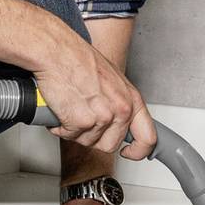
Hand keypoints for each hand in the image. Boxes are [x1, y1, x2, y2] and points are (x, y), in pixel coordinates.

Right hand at [33, 37, 156, 161]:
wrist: (56, 52)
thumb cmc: (78, 59)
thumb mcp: (111, 80)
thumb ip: (119, 102)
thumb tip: (119, 120)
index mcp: (131, 99)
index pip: (147, 138)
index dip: (138, 151)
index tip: (129, 152)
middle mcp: (121, 109)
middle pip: (110, 145)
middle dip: (93, 136)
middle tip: (82, 118)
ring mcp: (102, 117)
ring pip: (88, 142)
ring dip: (75, 130)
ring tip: (70, 106)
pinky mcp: (82, 121)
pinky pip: (70, 136)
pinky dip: (61, 126)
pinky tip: (60, 108)